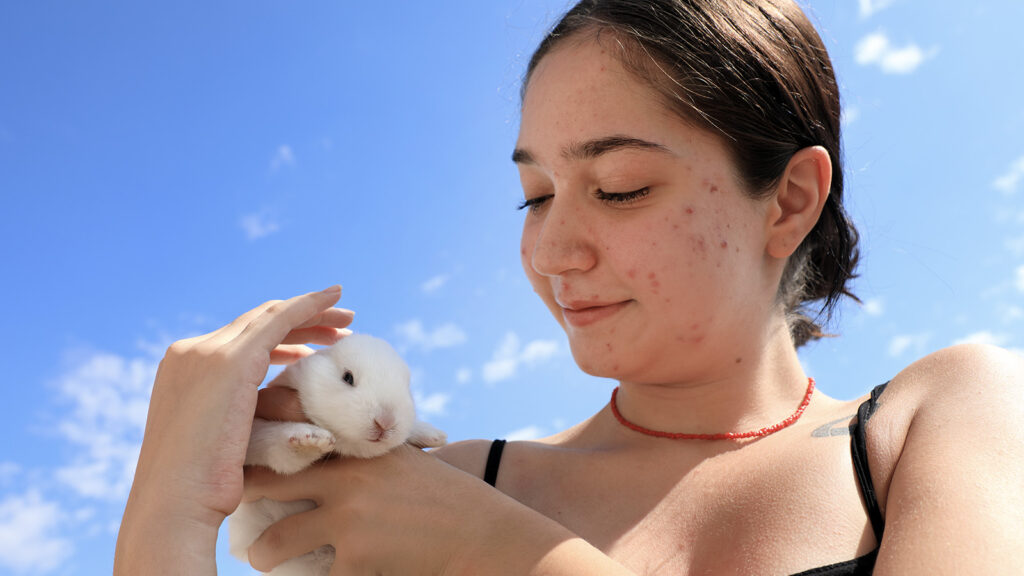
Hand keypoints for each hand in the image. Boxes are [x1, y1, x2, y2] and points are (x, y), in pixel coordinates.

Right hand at [115, 286, 352, 573]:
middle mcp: (190, 351)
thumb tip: (256, 428)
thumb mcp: (214, 446)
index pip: (238, 342)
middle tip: (340, 325)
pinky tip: (336, 299)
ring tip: (347, 322)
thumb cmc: (197, 496)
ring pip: (271, 317)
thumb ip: (232, 422)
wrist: (173, 507)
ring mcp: (208, 351)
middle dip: (300, 322)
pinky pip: (280, 318)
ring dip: (312, 314)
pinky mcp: (231, 358)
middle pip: (256, 324)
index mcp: (181, 370)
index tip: (310, 349)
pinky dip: (310, 304)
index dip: (279, 340)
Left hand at [241, 445, 522, 575]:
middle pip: (266, 485)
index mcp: (354, 449)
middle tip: (236, 511)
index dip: (258, 453)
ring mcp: (347, 519)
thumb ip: (361, 452)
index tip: (240, 464)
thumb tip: (320, 455)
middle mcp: (344, 478)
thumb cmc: (442, 495)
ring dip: (263, 554)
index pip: (288, 442)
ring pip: (275, 542)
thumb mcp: (399, 460)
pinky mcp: (355, 558)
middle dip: (245, 501)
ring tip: (261, 557)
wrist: (481, 531)